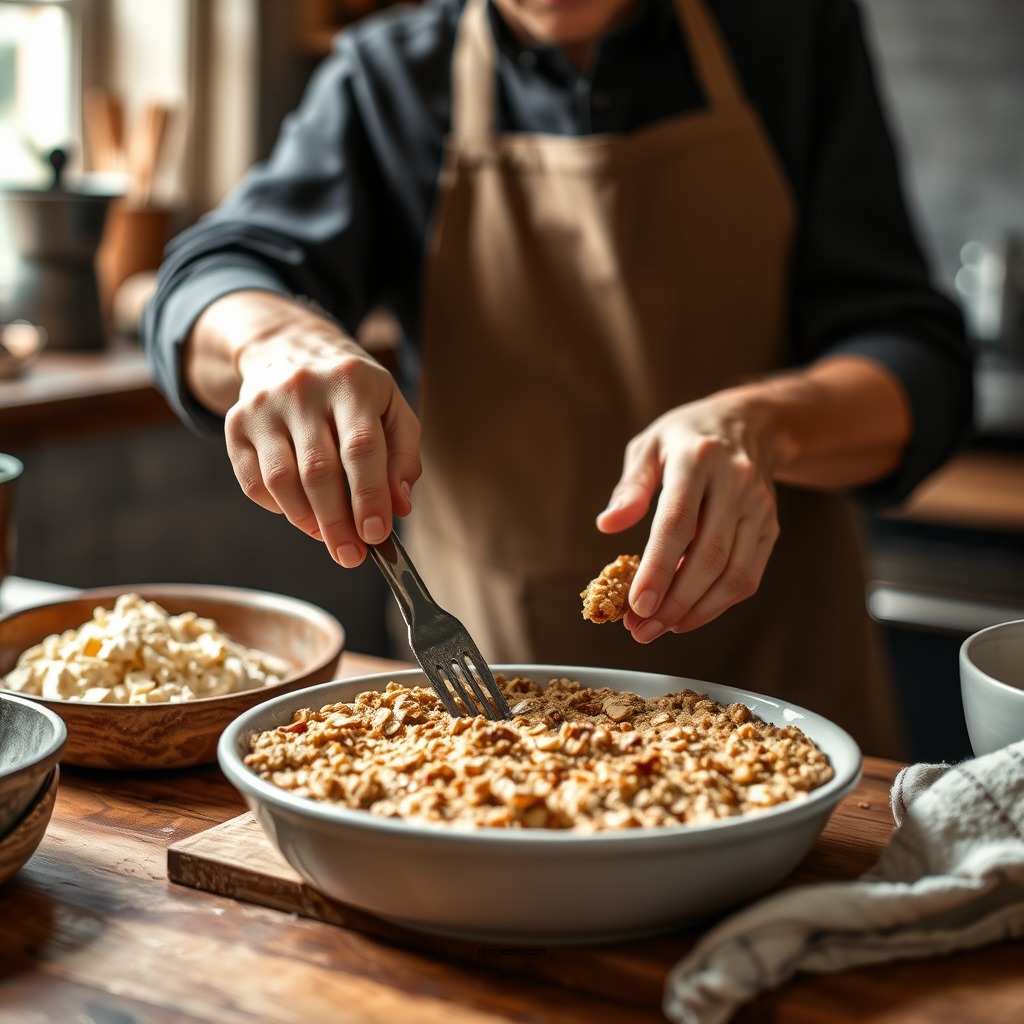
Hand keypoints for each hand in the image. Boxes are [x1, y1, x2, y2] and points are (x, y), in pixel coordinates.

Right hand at [212, 297, 420, 567]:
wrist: (289, 349)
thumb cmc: (353, 391)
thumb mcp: (391, 408)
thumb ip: (403, 457)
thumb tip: (399, 505)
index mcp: (351, 382)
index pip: (361, 448)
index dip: (369, 496)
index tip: (377, 535)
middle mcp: (303, 389)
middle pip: (319, 470)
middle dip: (337, 523)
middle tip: (352, 556)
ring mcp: (263, 406)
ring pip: (281, 480)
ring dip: (306, 520)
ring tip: (328, 537)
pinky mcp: (236, 423)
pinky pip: (253, 482)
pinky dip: (278, 508)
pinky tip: (300, 511)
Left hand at [596, 391, 779, 642]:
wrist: (749, 424)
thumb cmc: (685, 438)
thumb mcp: (649, 446)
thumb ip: (630, 487)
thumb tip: (607, 525)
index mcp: (697, 458)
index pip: (678, 521)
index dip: (658, 567)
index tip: (637, 604)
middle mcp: (735, 482)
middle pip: (708, 556)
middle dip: (673, 601)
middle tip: (640, 629)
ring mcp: (758, 507)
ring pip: (733, 574)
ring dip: (695, 611)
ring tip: (659, 629)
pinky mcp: (770, 528)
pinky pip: (749, 577)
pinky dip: (718, 604)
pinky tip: (687, 615)